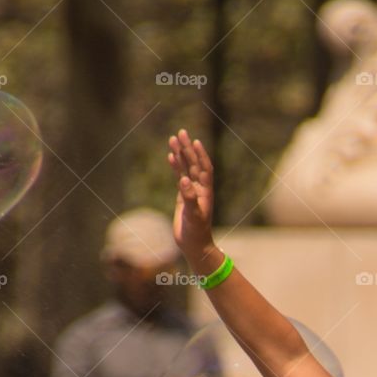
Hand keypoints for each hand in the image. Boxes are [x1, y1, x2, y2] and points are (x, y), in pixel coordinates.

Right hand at [167, 129, 215, 265]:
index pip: (204, 168)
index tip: (195, 141)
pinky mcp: (183, 197)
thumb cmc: (197, 232)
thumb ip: (189, 197)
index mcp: (206, 191)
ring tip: (173, 139)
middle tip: (181, 132)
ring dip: (181, 154)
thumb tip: (184, 180)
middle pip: (194, 164)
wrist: (194, 245)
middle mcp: (200, 189)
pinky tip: (170, 156)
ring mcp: (191, 191)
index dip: (200, 155)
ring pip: (186, 168)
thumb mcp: (194, 215)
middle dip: (188, 148)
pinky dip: (175, 167)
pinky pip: (179, 177)